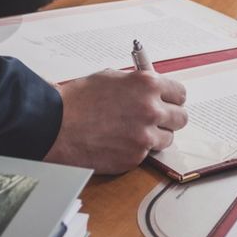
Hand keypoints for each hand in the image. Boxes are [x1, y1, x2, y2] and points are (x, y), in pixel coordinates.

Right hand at [45, 69, 187, 173]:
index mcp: (148, 85)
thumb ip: (138, 84)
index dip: (172, 98)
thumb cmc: (78, 100)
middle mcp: (151, 110)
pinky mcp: (135, 157)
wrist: (55, 125)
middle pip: (181, 118)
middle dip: (170, 118)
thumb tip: (152, 89)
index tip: (168, 101)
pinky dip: (137, 150)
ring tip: (134, 131)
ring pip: (167, 139)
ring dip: (155, 136)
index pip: (180, 94)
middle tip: (156, 119)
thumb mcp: (112, 78)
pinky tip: (119, 142)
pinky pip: (147, 154)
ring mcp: (144, 136)